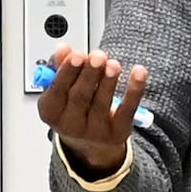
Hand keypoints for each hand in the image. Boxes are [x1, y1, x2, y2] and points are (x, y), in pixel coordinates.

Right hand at [38, 45, 146, 174]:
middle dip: (90, 74)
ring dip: (109, 81)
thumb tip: (63, 48)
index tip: (77, 55)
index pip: (57, 91)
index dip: (68, 72)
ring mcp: (95, 131)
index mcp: (51, 112)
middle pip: (80, 97)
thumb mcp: (62, 90)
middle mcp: (71, 125)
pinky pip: (128, 109)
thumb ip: (61, 67)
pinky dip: (134, 89)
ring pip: (102, 103)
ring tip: (113, 64)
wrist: (92, 143)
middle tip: (98, 57)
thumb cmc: (74, 108)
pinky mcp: (118, 131)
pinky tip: (138, 72)